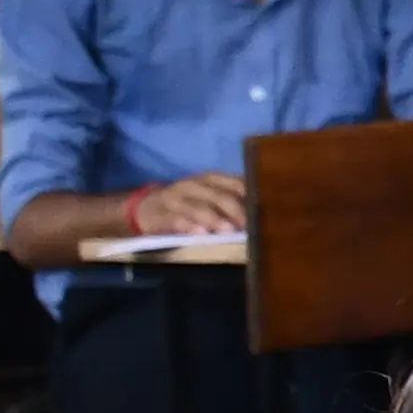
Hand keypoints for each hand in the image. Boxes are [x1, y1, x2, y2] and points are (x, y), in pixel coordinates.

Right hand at [125, 172, 249, 238]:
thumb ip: (232, 201)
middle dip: (238, 213)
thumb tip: (261, 216)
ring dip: (216, 220)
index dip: (252, 199)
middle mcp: (195, 184)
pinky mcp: (161, 215)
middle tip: (250, 228)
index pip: (237, 184)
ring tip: (230, 231)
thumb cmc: (189, 204)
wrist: (147, 207)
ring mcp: (177, 198)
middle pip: (221, 196)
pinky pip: (177, 220)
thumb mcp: (210, 197)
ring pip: (200, 207)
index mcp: (212, 178)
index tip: (266, 214)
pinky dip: (190, 227)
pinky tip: (202, 234)